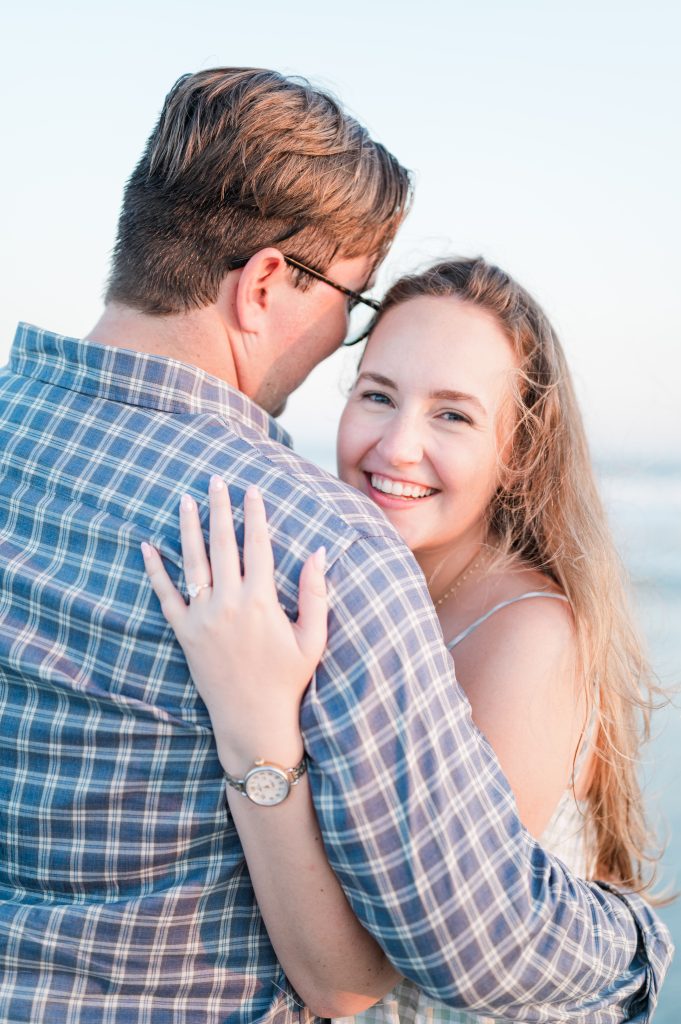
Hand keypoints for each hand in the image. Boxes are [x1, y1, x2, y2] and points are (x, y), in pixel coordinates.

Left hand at [141, 476, 326, 773]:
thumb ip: (317, 593)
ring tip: (185, 500)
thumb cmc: (288, 679)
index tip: (253, 490)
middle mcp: (228, 603)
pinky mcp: (185, 633)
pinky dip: (155, 570)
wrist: (253, 719)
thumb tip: (320, 551)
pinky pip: (166, 595)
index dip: (256, 515)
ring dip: (189, 528)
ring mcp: (203, 617)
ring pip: (193, 562)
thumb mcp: (313, 638)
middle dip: (220, 509)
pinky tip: (147, 546)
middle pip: (223, 545)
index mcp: (261, 601)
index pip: (258, 546)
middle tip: (216, 480)